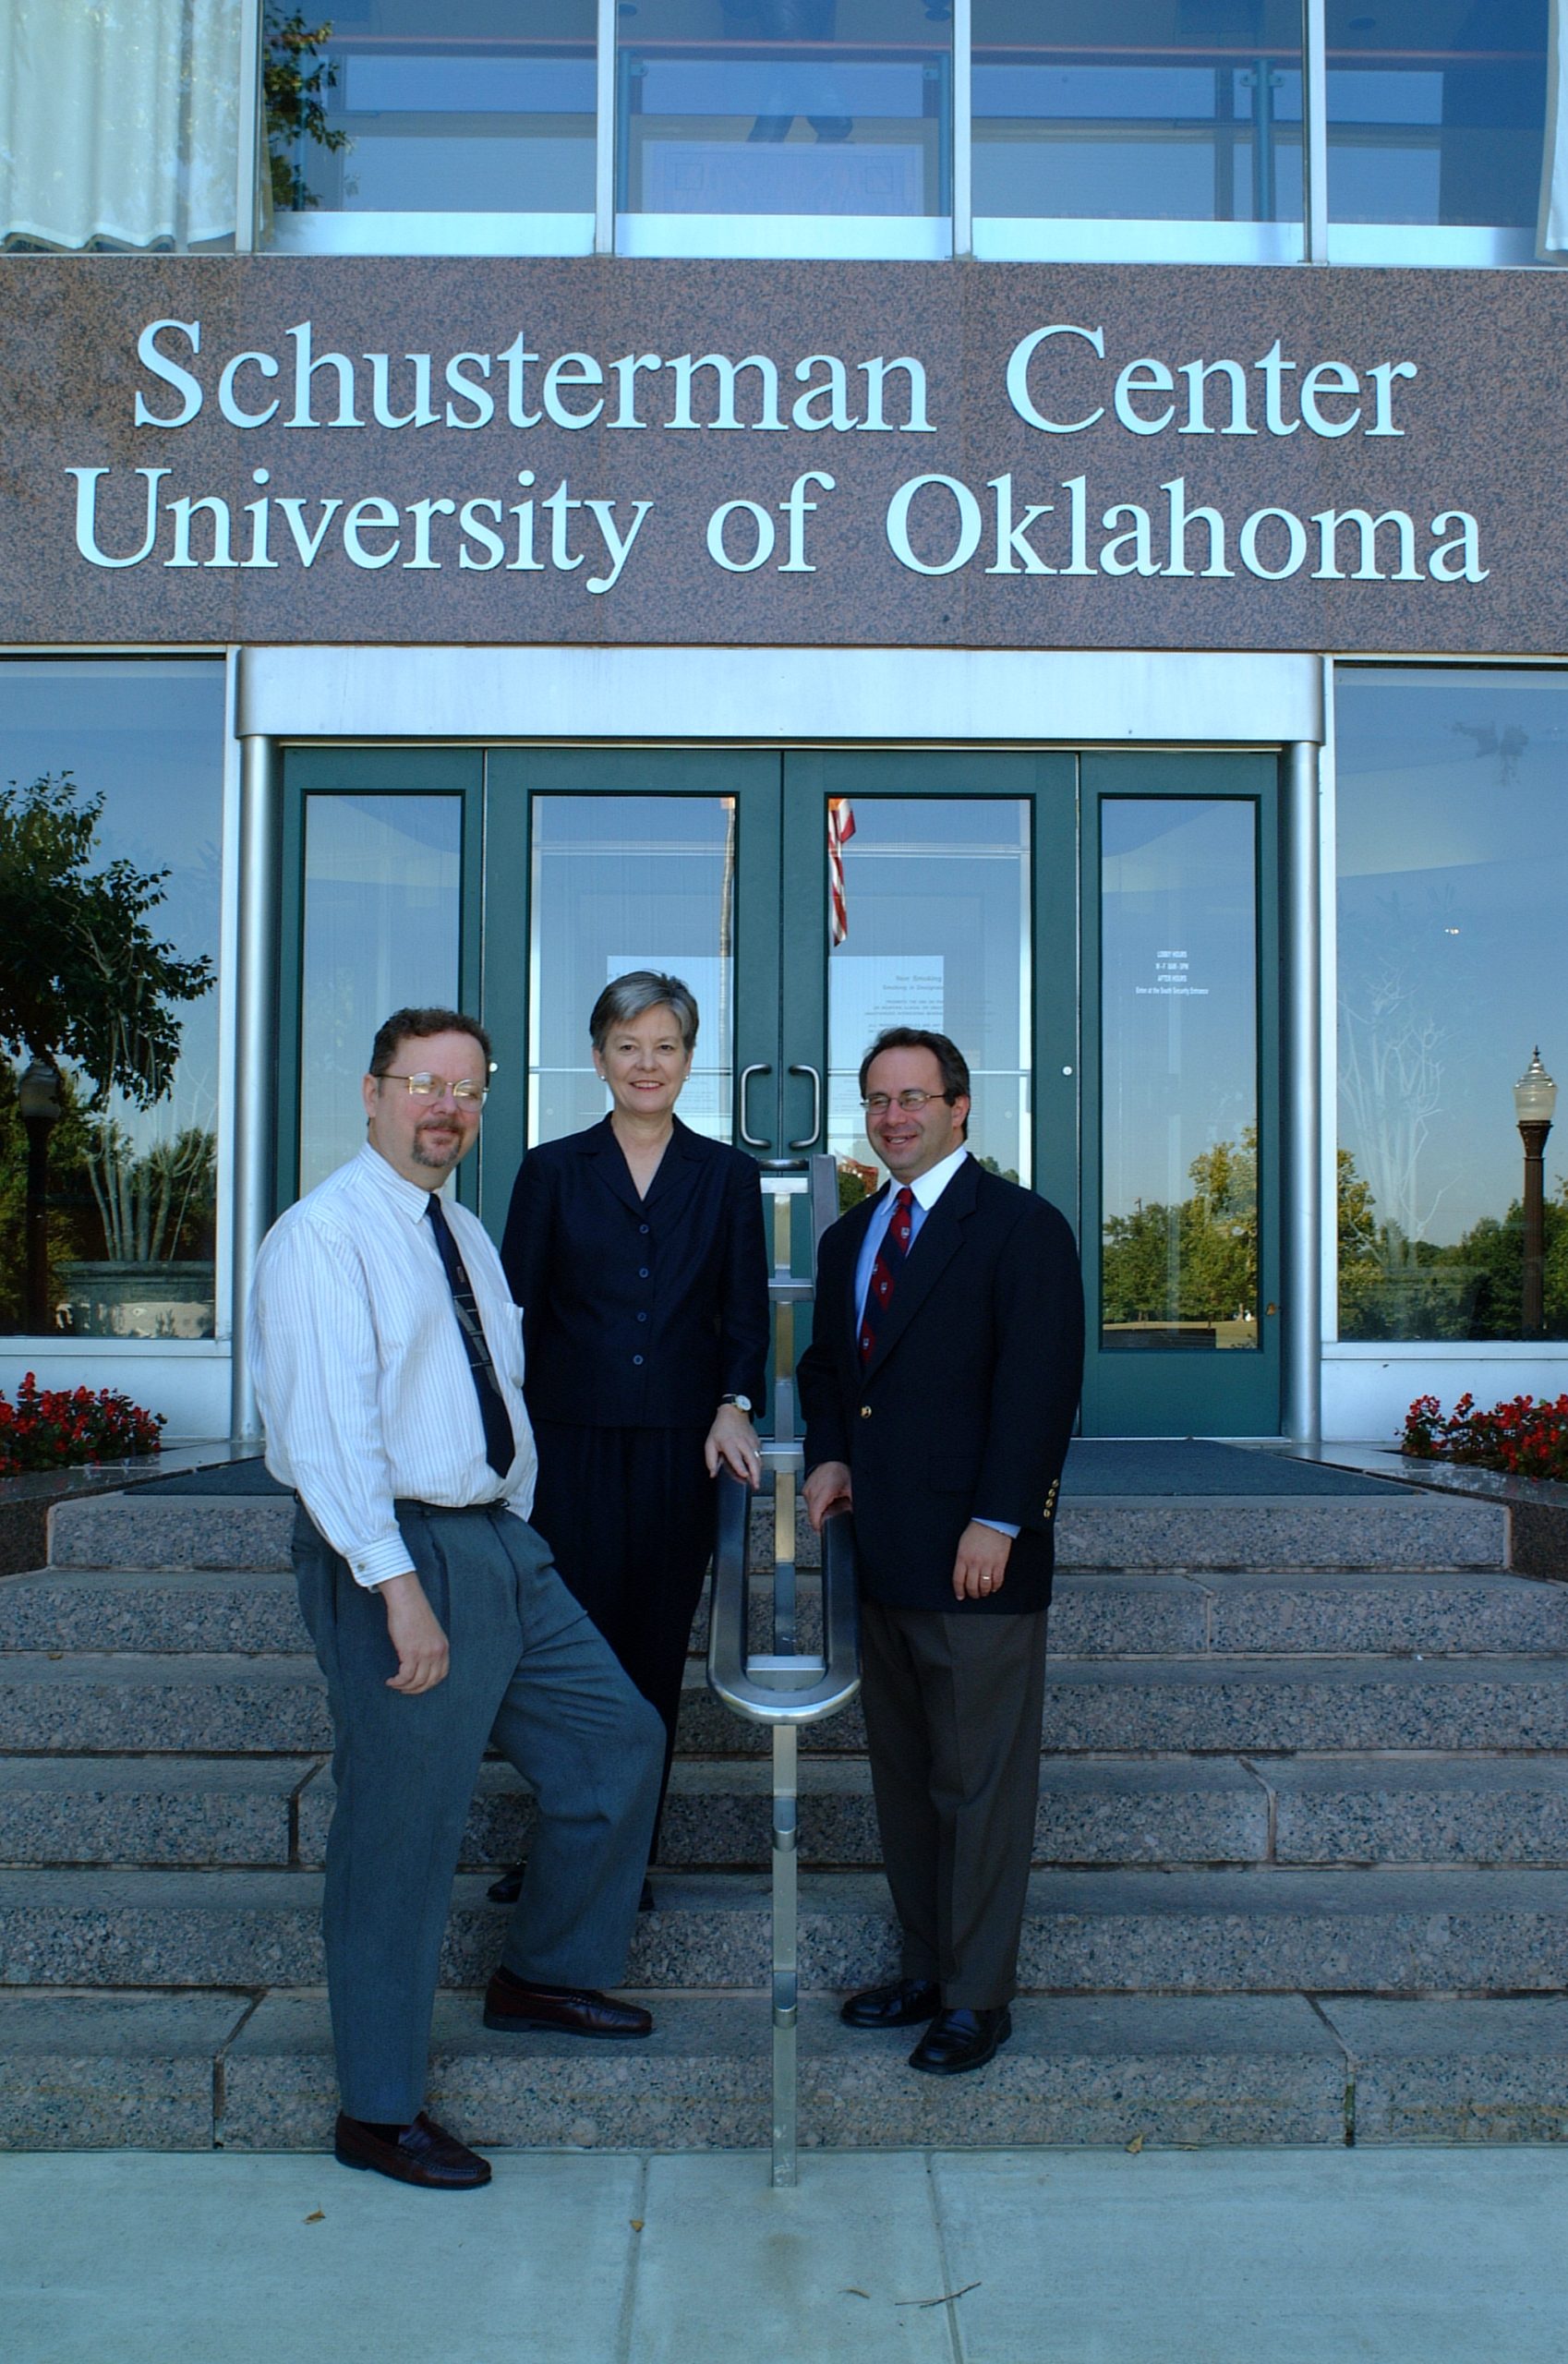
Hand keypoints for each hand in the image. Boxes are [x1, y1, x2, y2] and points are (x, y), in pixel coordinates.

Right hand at [379, 1572, 449, 1692]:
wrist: (407, 1600)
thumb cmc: (414, 1613)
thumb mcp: (429, 1632)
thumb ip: (429, 1647)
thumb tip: (421, 1662)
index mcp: (443, 1647)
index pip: (441, 1674)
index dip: (429, 1684)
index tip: (418, 1685)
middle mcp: (437, 1652)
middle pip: (429, 1681)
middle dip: (416, 1689)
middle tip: (404, 1689)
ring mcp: (425, 1653)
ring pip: (416, 1682)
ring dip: (404, 1687)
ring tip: (395, 1684)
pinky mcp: (411, 1653)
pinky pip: (405, 1676)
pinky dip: (397, 1682)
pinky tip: (391, 1681)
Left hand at [705, 1402, 761, 1486]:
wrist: (733, 1413)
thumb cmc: (722, 1429)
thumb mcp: (710, 1443)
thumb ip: (711, 1460)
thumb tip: (712, 1473)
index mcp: (729, 1443)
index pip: (736, 1457)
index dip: (740, 1467)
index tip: (744, 1475)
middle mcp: (742, 1443)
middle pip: (752, 1460)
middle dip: (755, 1474)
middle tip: (755, 1485)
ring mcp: (751, 1443)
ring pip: (758, 1459)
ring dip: (759, 1472)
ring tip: (756, 1482)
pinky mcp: (757, 1443)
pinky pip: (760, 1456)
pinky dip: (759, 1465)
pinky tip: (756, 1472)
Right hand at [804, 1459, 852, 1531]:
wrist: (832, 1459)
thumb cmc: (842, 1472)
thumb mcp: (851, 1490)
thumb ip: (850, 1506)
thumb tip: (853, 1519)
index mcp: (824, 1491)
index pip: (815, 1516)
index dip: (820, 1526)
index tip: (825, 1529)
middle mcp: (813, 1491)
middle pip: (813, 1515)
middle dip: (823, 1518)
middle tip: (834, 1513)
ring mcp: (807, 1490)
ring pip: (810, 1510)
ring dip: (819, 1511)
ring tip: (830, 1503)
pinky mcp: (805, 1489)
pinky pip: (809, 1502)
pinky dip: (817, 1504)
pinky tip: (825, 1498)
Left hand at [953, 1521, 1011, 1601]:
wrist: (993, 1522)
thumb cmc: (976, 1531)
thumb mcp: (962, 1545)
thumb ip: (961, 1560)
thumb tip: (962, 1575)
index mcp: (963, 1558)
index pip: (958, 1580)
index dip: (959, 1591)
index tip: (960, 1596)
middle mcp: (974, 1563)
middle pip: (972, 1586)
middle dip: (972, 1594)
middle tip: (973, 1595)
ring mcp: (988, 1564)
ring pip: (984, 1586)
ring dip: (984, 1592)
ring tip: (984, 1592)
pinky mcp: (1000, 1564)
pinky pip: (997, 1581)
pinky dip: (995, 1587)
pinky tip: (993, 1587)